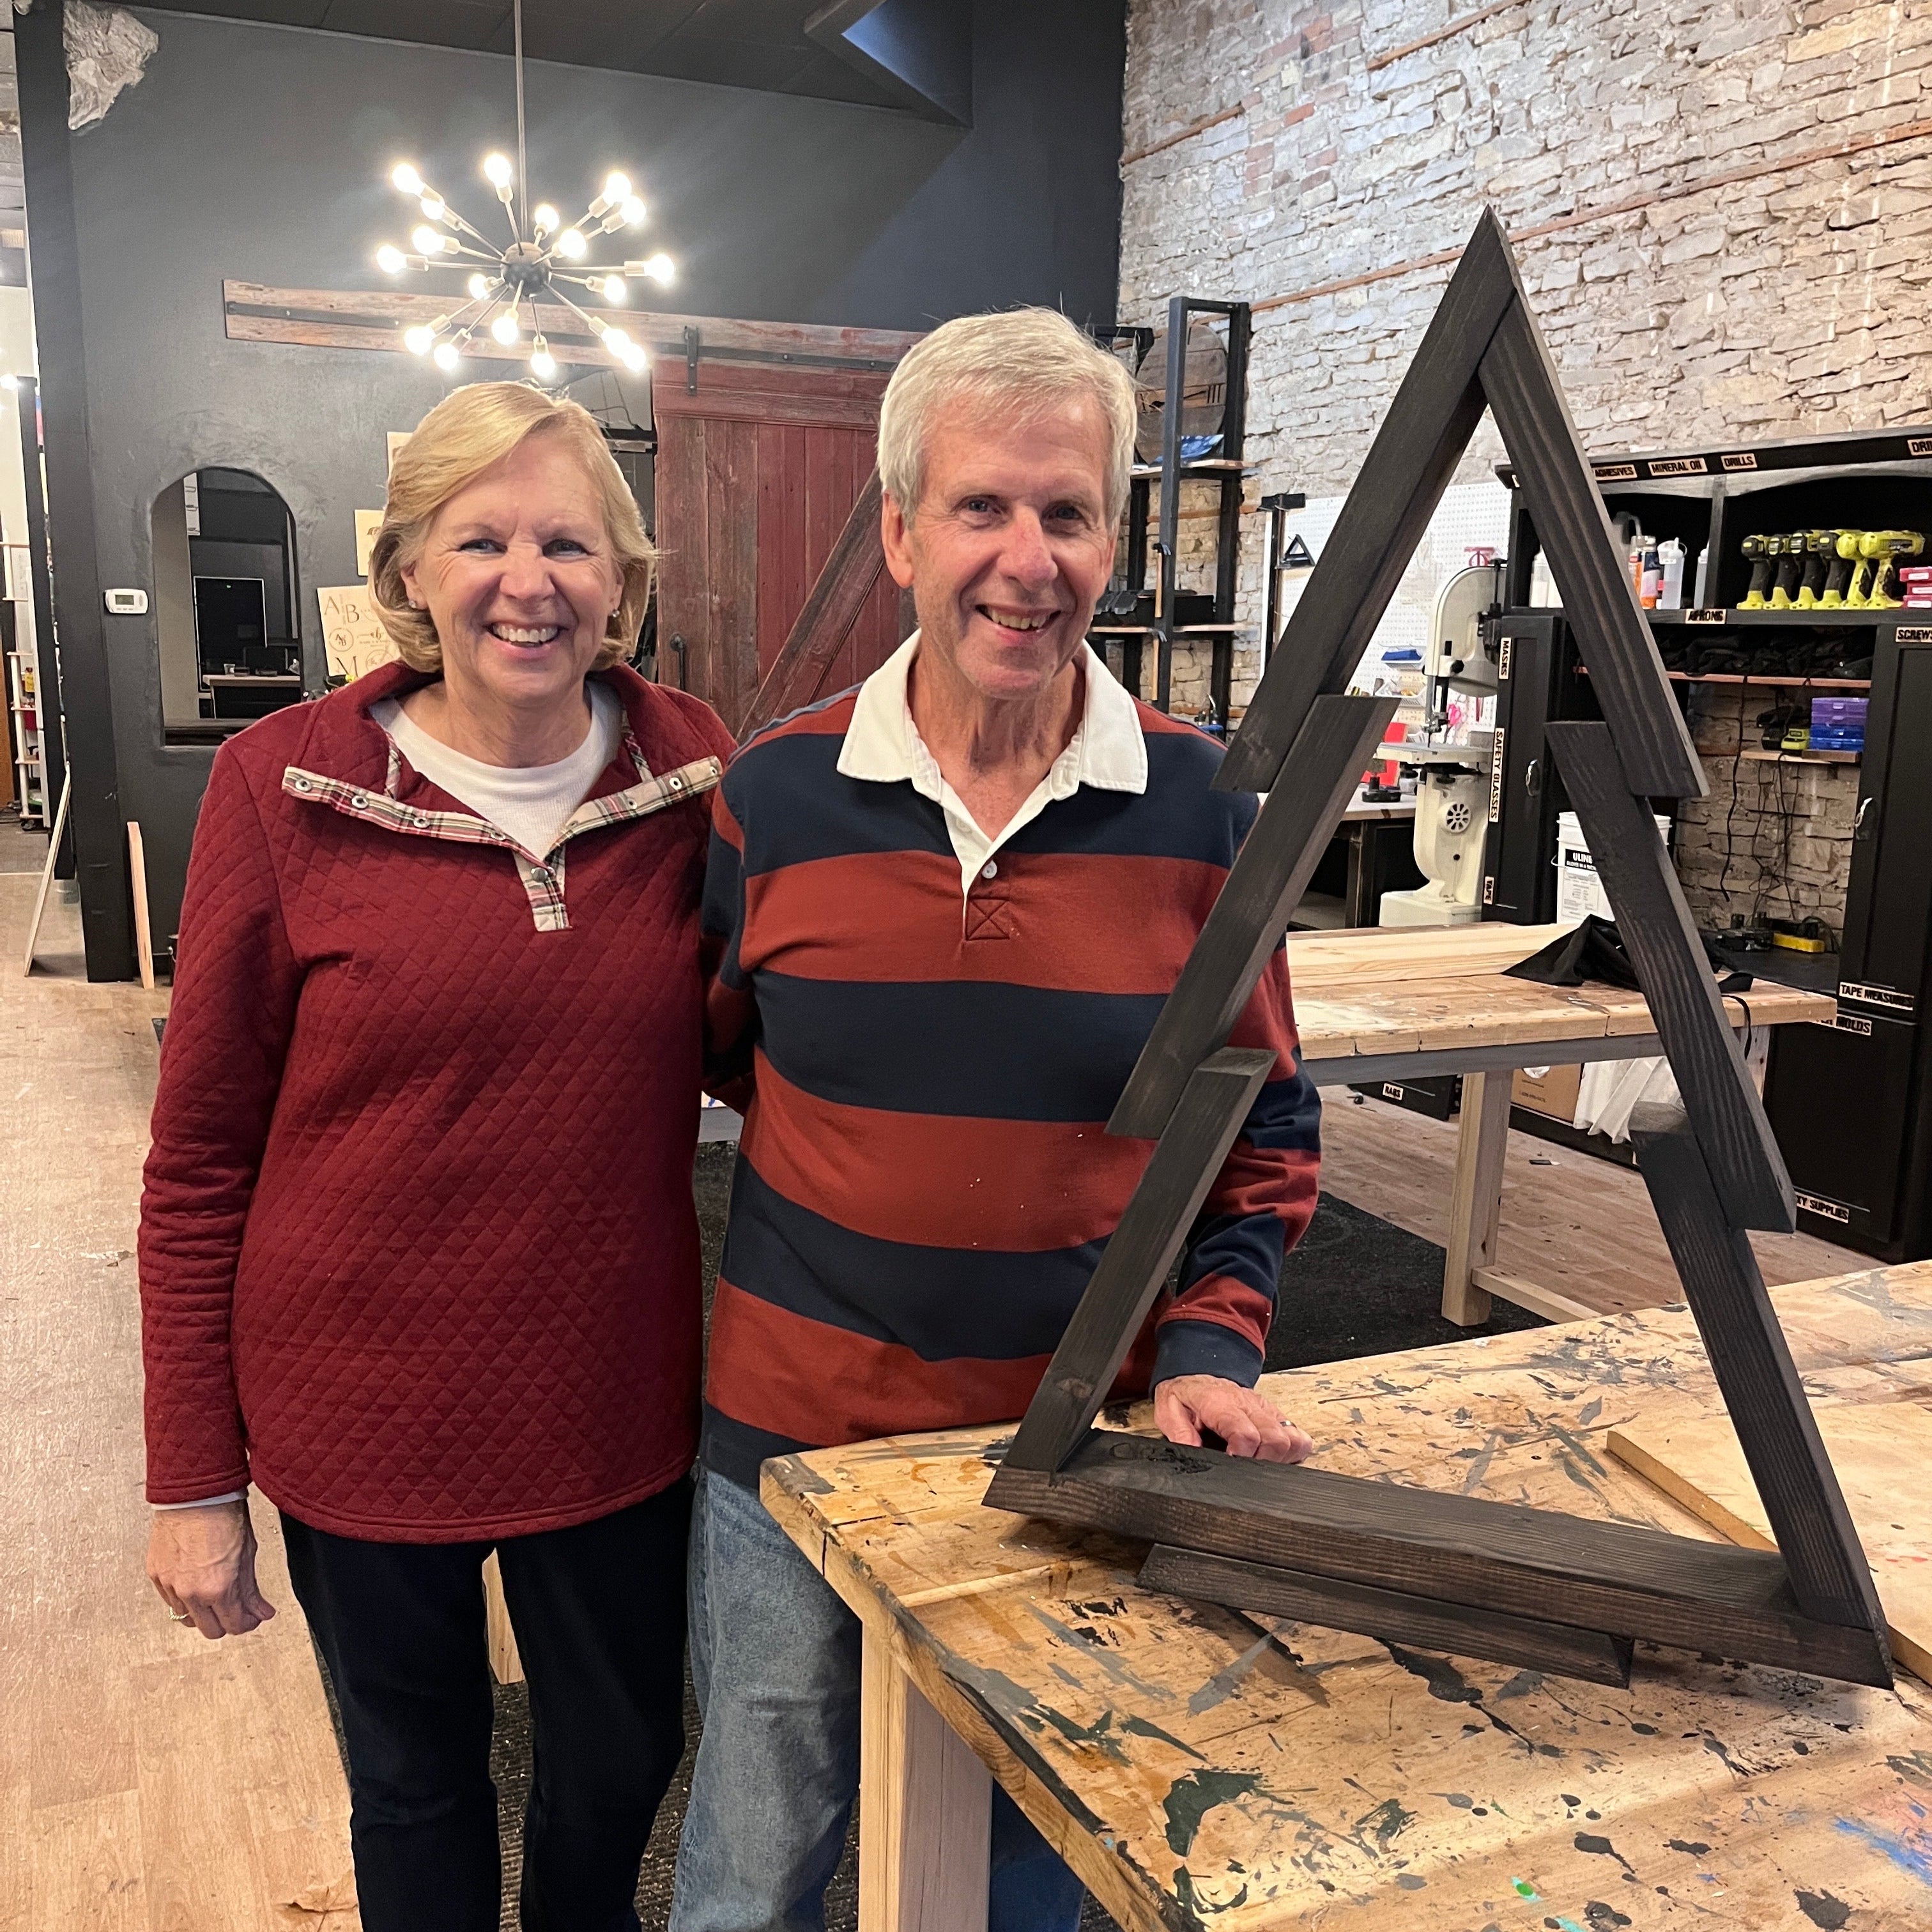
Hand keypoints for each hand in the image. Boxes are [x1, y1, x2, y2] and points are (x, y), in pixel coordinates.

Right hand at [146, 1498, 276, 1638]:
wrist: (195, 1495)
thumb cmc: (223, 1516)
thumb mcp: (247, 1553)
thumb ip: (251, 1590)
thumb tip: (261, 1612)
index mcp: (218, 1588)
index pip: (234, 1625)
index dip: (247, 1623)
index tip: (253, 1617)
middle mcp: (191, 1593)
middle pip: (210, 1630)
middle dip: (228, 1623)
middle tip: (238, 1610)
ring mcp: (171, 1586)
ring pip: (188, 1619)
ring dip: (205, 1612)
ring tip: (217, 1595)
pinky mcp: (156, 1577)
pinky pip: (171, 1602)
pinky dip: (186, 1600)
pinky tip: (197, 1585)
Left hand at [1154, 1374, 1312, 1463]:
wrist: (1197, 1374)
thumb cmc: (1186, 1394)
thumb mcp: (1169, 1409)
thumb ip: (1179, 1432)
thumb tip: (1190, 1452)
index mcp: (1220, 1403)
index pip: (1245, 1432)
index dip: (1243, 1456)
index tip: (1232, 1465)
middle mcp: (1248, 1404)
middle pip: (1275, 1439)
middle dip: (1264, 1463)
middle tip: (1245, 1470)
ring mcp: (1265, 1409)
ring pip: (1292, 1438)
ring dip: (1280, 1458)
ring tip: (1258, 1464)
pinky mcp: (1275, 1414)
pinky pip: (1298, 1435)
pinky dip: (1292, 1451)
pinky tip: (1274, 1457)